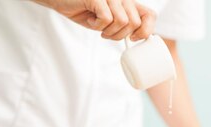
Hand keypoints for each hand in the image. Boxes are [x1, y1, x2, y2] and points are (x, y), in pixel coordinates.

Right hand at [35, 0, 155, 40]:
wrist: (60, 0)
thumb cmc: (84, 10)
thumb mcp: (108, 20)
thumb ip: (124, 25)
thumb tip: (140, 38)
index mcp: (128, 1)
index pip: (150, 15)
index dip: (145, 31)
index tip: (133, 38)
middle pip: (135, 23)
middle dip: (120, 35)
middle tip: (106, 32)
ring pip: (123, 22)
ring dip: (108, 31)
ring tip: (97, 25)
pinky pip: (107, 19)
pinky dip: (97, 25)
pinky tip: (90, 19)